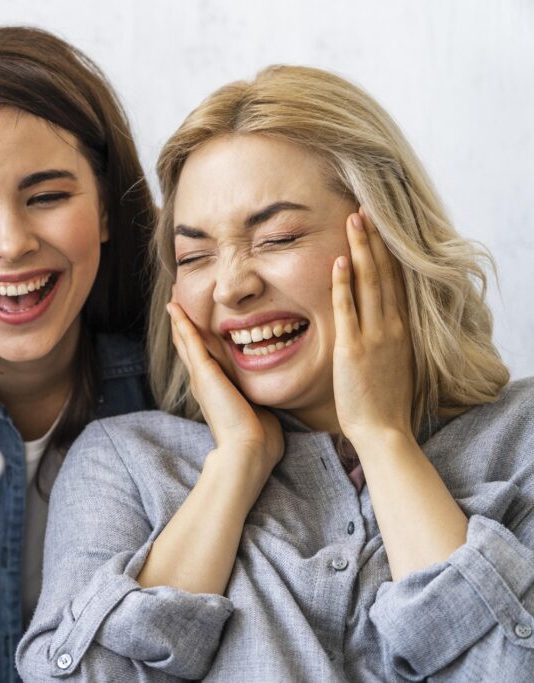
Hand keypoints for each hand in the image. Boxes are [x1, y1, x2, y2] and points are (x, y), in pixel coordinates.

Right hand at [167, 300, 283, 471]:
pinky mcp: (204, 373)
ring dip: (179, 322)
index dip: (200, 346)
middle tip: (176, 308)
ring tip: (172, 303)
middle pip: (189, 350)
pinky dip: (182, 324)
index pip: (206, 364)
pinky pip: (190, 342)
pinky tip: (176, 309)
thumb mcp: (261, 415)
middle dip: (183, 329)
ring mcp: (202, 378)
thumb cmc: (260, 442)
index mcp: (217, 394)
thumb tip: (272, 407)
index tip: (197, 330)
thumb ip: (262, 405)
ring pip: (186, 343)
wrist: (249, 451)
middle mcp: (205, 385)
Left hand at [331, 208, 414, 445]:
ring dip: (360, 250)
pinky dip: (344, 285)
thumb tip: (377, 324)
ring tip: (354, 221)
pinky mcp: (353, 349)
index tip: (378, 227)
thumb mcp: (391, 362)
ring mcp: (374, 336)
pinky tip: (338, 262)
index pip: (394, 281)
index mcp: (399, 329)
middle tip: (364, 210)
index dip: (386, 252)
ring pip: (369, 283)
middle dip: (373, 240)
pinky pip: (348, 310)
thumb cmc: (383, 401)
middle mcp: (391, 327)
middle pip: (384, 273)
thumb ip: (384, 339)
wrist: (384, 430)